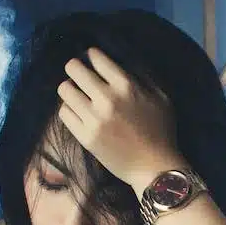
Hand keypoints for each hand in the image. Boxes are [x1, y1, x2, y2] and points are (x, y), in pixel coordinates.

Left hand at [56, 48, 187, 190]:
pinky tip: (79, 114)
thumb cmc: (161, 132)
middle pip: (73, 69)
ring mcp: (93, 119)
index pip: (95, 57)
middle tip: (81, 77)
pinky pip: (64, 113)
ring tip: (79, 96)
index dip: (92, 56)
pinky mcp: (85, 136)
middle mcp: (107, 99)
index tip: (92, 61)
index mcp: (126, 86)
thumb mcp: (161, 98)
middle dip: (76, 69)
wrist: (155, 168)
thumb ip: (141, 77)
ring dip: (70, 90)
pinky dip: (69, 110)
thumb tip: (119, 62)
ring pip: (64, 90)